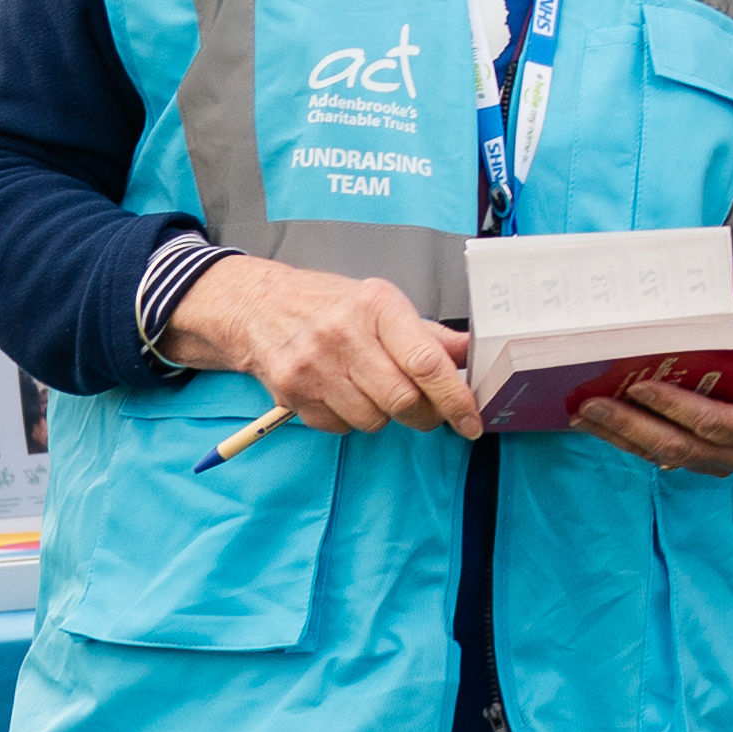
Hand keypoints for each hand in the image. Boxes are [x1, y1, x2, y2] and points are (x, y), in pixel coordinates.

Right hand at [167, 256, 478, 437]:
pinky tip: (343, 392)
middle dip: (425, 414)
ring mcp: (313, 366)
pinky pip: (340, 427)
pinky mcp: (291, 393)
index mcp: (377, 306)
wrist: (258, 306)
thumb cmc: (332, 305)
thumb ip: (430, 335)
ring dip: (385, 416)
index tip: (471, 421)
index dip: (455, 398)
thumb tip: (474, 355)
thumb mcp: (383, 304)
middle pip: (403, 400)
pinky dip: (351, 419)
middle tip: (428, 410)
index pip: (426, 362)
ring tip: (374, 390)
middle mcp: (344, 335)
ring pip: (373, 420)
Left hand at [579, 328, 732, 476]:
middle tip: (593, 404)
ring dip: (619, 435)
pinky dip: (626, 439)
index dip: (674, 406)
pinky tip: (597, 424)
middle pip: (678, 445)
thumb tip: (688, 335)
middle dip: (631, 425)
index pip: (713, 422)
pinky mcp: (697, 463)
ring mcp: (718, 464)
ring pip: (662, 455)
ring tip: (583, 415)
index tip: (638, 386)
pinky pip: (657, 454)